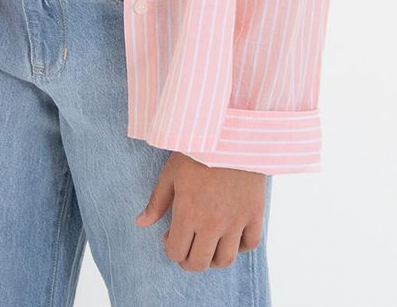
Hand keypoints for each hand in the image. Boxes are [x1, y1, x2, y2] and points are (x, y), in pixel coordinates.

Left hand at [135, 153, 265, 271]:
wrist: (232, 133)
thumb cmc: (198, 150)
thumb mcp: (171, 172)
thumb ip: (157, 201)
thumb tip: (141, 223)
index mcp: (188, 213)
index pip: (176, 252)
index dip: (170, 248)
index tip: (171, 235)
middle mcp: (211, 223)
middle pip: (199, 263)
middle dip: (189, 260)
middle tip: (188, 247)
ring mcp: (235, 221)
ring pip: (225, 260)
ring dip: (214, 258)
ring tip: (209, 244)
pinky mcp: (254, 213)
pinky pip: (251, 244)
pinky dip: (241, 246)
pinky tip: (232, 234)